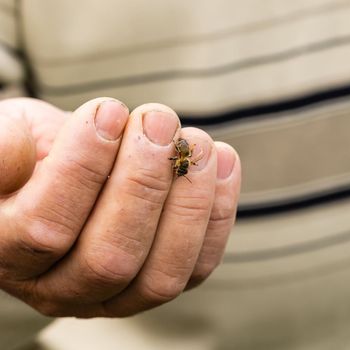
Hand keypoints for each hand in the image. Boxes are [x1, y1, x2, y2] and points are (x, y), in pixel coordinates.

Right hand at [0, 97, 240, 316]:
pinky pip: (198, 266)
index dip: (83, 166)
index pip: (45, 226)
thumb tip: (20, 150)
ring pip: (161, 274)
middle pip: (110, 258)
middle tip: (159, 121)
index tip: (109, 109)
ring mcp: (116, 297)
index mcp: (7, 253)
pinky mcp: (159, 284)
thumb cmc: (35, 152)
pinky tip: (221, 161)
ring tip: (195, 142)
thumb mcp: (7, 135)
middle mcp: (60, 289)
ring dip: (189, 202)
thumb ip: (3, 148)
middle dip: (143, 183)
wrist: (68, 172)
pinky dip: (218, 213)